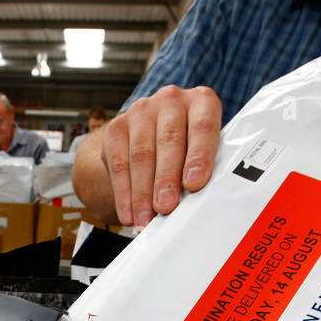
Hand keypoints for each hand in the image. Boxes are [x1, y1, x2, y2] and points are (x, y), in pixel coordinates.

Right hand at [101, 85, 221, 227]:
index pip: (202, 127)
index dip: (199, 156)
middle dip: (166, 179)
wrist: (151, 137)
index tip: (194, 184)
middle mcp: (171, 100)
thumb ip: (204, 170)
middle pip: (168, 141)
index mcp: (201, 102)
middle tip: (165, 207)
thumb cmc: (189, 150)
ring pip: (141, 155)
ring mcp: (141, 111)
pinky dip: (123, 194)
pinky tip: (128, 213)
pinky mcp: (116, 127)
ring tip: (146, 220)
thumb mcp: (203, 152)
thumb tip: (199, 205)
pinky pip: (118, 164)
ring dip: (142, 193)